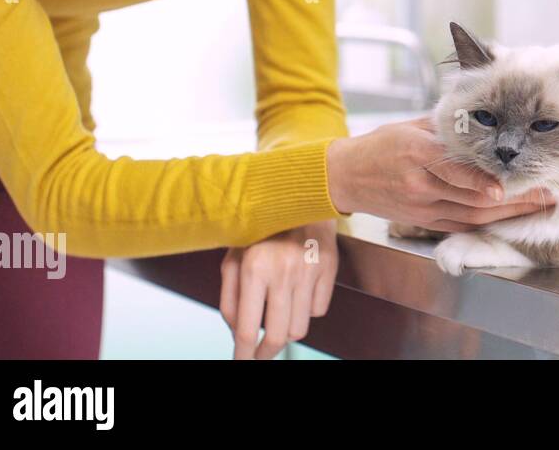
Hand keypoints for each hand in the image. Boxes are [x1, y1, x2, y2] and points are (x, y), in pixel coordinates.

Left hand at [219, 218, 337, 359]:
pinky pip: (319, 309)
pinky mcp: (329, 269)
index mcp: (254, 268)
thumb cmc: (260, 230)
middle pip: (278, 335)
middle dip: (267, 353)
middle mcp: (283, 272)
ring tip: (278, 318)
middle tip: (261, 355)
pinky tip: (298, 294)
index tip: (242, 362)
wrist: (299, 196)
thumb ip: (229, 299)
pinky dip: (307, 310)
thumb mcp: (233, 259)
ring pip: (300, 327)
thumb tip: (239, 333)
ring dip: (286, 330)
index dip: (244, 354)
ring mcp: (310, 271)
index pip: (248, 328)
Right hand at [325, 117, 556, 230]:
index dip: (479, 182)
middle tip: (546, 193)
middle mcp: (420, 184)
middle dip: (514, 199)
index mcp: (416, 153)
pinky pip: (461, 224)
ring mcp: (422, 207)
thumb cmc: (381, 145)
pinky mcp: (424, 221)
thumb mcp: (411, 126)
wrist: (345, 176)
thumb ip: (447, 124)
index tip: (504, 186)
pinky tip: (512, 217)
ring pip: (472, 216)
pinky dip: (489, 222)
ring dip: (509, 214)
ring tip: (539, 205)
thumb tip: (483, 112)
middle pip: (472, 198)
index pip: (452, 171)